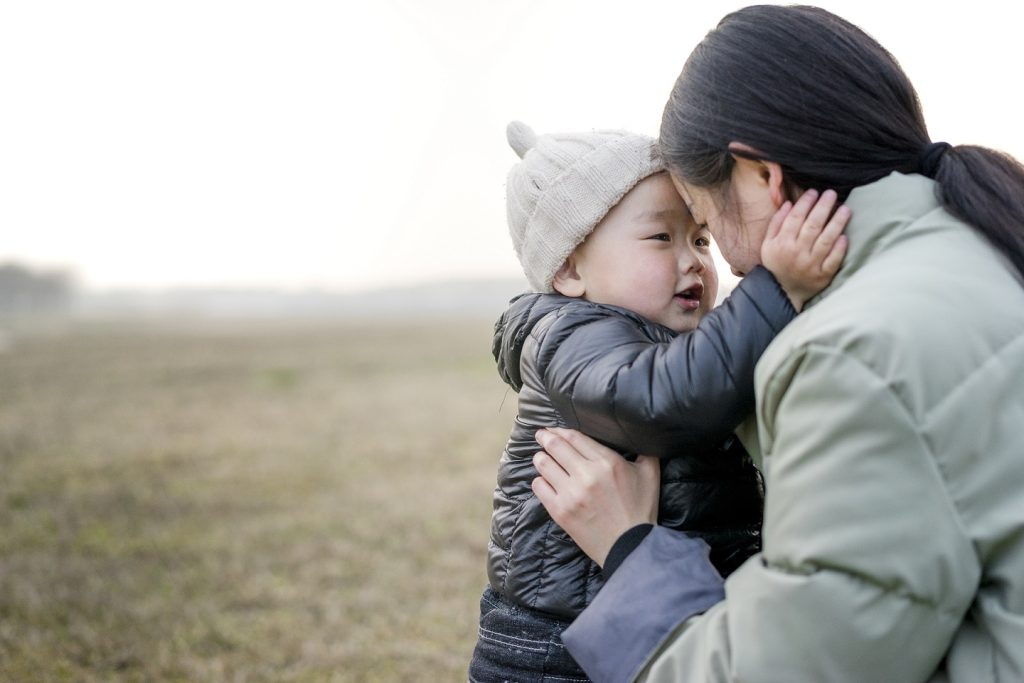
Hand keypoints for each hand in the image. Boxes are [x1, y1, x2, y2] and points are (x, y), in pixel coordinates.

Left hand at [531, 427, 659, 566]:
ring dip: (540, 457)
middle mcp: (586, 475)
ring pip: (543, 464)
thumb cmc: (641, 509)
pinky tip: (544, 480)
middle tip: (541, 435)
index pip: (574, 437)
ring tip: (541, 457)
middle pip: (555, 446)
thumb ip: (644, 451)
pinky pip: (539, 486)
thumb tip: (638, 434)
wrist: (631, 546)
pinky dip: (539, 480)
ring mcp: (570, 494)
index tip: (553, 429)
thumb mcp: (650, 474)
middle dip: (545, 437)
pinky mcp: (560, 511)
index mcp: (607, 462)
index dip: (560, 430)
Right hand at [761, 188, 849, 310]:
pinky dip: (839, 248)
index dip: (805, 203)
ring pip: (826, 240)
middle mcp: (797, 253)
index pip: (795, 218)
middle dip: (823, 207)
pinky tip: (845, 236)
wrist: (781, 292)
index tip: (814, 192)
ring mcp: (811, 265)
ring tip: (845, 209)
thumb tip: (788, 203)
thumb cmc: (775, 264)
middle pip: (813, 226)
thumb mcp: (768, 244)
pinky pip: (833, 260)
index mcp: (782, 243)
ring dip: (837, 223)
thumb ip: (776, 223)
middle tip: (832, 194)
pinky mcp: (822, 276)